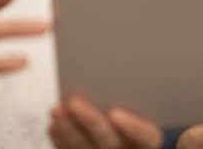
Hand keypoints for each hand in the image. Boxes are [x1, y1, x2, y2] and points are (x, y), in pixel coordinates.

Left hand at [48, 95, 162, 148]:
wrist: (130, 136)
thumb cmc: (142, 112)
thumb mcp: (147, 101)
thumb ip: (139, 92)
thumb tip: (133, 63)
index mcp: (148, 138)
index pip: (146, 136)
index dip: (133, 126)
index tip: (116, 114)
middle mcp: (127, 148)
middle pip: (111, 140)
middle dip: (90, 121)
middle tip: (74, 103)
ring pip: (87, 147)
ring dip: (69, 128)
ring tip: (57, 109)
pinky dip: (62, 140)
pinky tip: (54, 125)